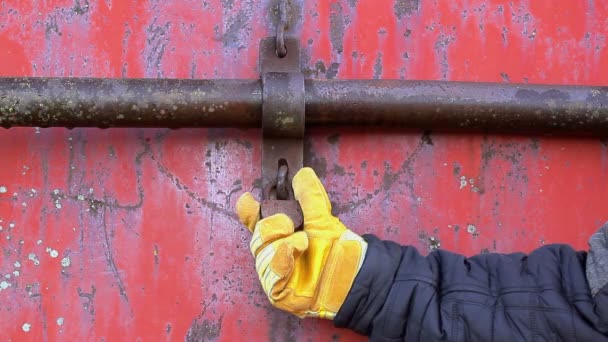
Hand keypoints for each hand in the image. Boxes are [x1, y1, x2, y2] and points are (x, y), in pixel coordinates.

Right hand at [236, 167, 367, 318]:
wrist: (352, 275)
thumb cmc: (336, 250)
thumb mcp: (323, 218)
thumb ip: (310, 196)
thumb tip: (303, 173)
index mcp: (281, 235)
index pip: (256, 222)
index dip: (249, 212)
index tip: (248, 200)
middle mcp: (274, 253)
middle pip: (258, 236)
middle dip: (272, 226)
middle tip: (290, 224)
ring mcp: (275, 274)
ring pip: (262, 255)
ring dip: (282, 245)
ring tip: (303, 242)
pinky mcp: (278, 292)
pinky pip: (270, 276)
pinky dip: (281, 260)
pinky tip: (293, 251)